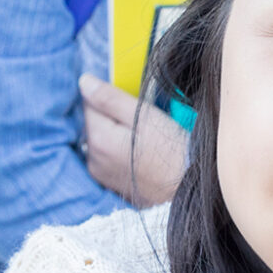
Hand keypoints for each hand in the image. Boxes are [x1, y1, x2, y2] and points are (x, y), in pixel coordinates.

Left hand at [79, 74, 189, 206]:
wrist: (189, 191)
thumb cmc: (173, 152)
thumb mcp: (146, 118)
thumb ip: (111, 99)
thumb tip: (83, 81)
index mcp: (98, 138)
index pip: (88, 102)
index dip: (109, 95)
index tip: (131, 98)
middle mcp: (93, 158)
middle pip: (93, 122)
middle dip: (111, 113)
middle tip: (142, 116)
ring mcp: (100, 173)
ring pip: (100, 138)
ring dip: (114, 130)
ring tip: (143, 134)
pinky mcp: (110, 183)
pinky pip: (107, 155)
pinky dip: (118, 147)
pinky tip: (139, 149)